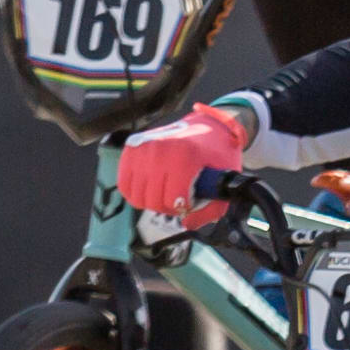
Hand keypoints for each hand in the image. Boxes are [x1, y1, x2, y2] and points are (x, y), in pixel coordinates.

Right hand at [117, 97, 257, 220]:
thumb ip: (211, 209)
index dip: (183, 207)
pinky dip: (135, 193)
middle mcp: (159, 151)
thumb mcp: (225, 180)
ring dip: (151, 201)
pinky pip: (124, 183)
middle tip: (178, 199)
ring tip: (165, 194)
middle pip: (153, 200)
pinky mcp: (131, 147)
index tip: (190, 201)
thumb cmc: (218, 155)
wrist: (209, 125)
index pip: (173, 200)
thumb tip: (186, 224)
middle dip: (167, 207)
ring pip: (136, 196)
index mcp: (184, 157)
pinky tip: (150, 190)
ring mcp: (142, 148)